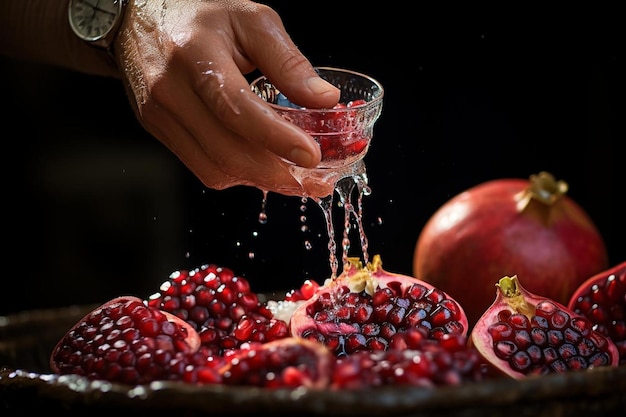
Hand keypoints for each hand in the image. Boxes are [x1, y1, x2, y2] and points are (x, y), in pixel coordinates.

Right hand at [114, 0, 339, 196]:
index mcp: (196, 55)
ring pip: (214, 168)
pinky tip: (260, 166)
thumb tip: (324, 99)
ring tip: (294, 178)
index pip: (237, 108)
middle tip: (314, 182)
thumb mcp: (250, 20)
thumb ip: (287, 61)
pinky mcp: (159, 131)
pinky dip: (237, 172)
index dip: (276, 137)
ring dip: (259, 180)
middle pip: (227, 151)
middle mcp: (172, 91)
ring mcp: (161, 116)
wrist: (137, 19)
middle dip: (276, 175)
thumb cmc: (198, 16)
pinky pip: (202, 166)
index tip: (312, 156)